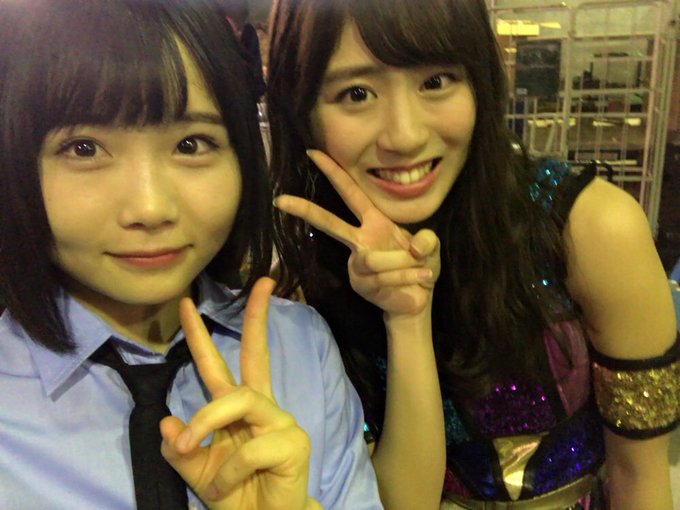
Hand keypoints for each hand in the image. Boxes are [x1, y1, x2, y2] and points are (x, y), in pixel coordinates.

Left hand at [160, 277, 318, 509]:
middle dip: (256, 317)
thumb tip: (168, 422)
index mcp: (237, 409)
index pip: (219, 364)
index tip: (186, 303)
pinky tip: (223, 487)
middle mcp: (261, 407)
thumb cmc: (234, 494)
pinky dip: (225, 470)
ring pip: (240, 400)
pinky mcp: (292, 443)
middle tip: (261, 283)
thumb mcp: (195, 471)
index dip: (201, 335)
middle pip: (255, 356)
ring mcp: (280, 422)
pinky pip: (247, 448)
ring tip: (192, 453)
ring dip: (208, 423)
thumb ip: (179, 448)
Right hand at [275, 150, 439, 316]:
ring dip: (403, 263)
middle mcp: (360, 240)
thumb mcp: (430, 247)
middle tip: (281, 200)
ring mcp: (357, 263)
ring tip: (421, 269)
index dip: (334, 172)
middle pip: (329, 222)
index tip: (313, 153)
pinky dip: (407, 276)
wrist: (419, 299)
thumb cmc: (420, 267)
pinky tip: (421, 279)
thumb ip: (427, 240)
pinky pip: (382, 276)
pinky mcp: (360, 283)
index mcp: (373, 221)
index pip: (350, 193)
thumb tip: (412, 247)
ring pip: (373, 258)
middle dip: (306, 210)